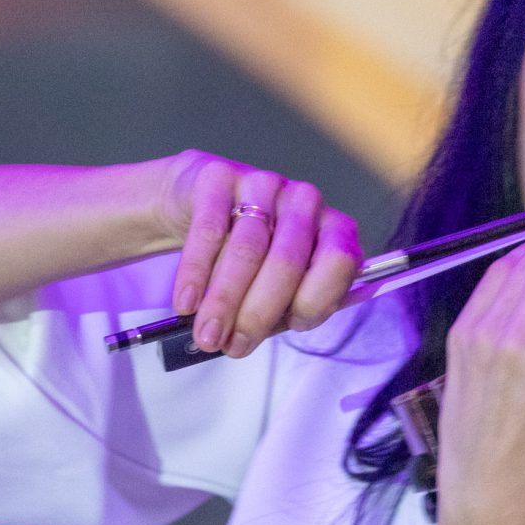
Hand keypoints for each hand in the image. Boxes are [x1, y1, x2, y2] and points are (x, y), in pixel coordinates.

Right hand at [151, 151, 360, 356]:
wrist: (197, 206)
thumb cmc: (251, 258)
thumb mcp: (282, 286)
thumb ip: (292, 309)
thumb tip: (278, 330)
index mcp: (332, 228)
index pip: (339, 262)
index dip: (316, 299)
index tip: (288, 328)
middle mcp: (304, 201)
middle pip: (287, 261)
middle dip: (257, 313)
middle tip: (231, 346)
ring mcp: (263, 184)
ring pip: (247, 249)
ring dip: (223, 300)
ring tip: (206, 334)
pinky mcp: (220, 177)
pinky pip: (208, 231)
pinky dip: (195, 274)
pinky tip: (186, 302)